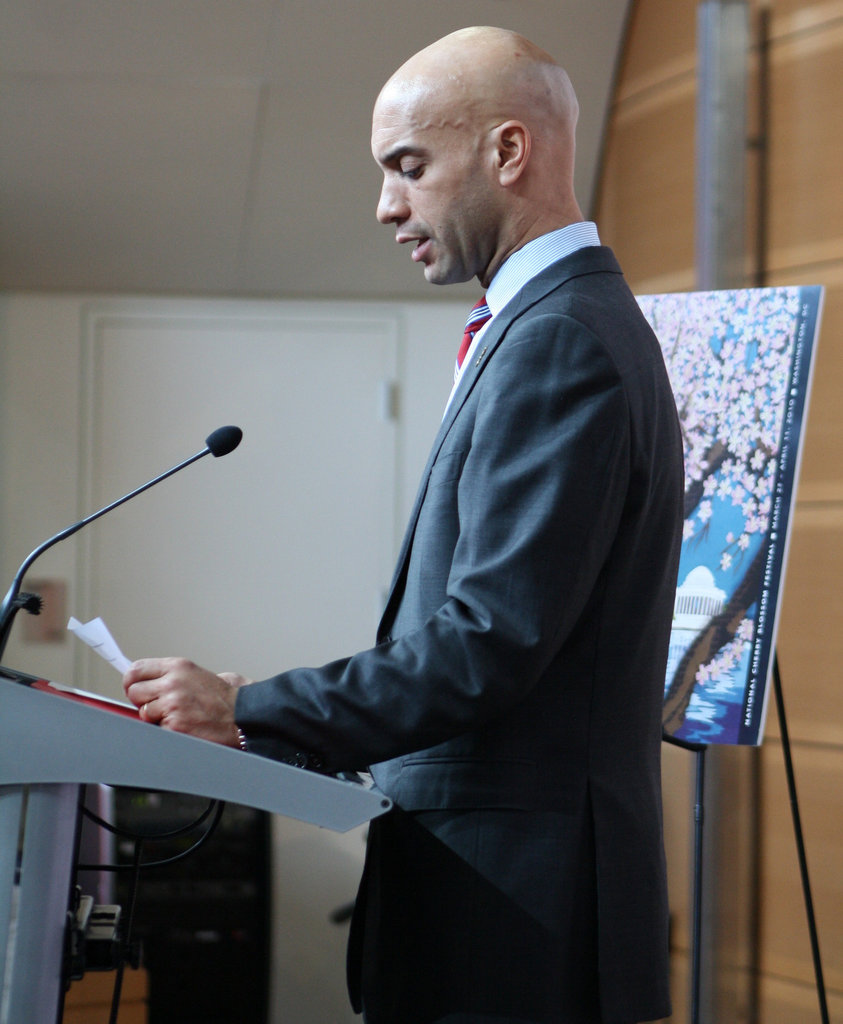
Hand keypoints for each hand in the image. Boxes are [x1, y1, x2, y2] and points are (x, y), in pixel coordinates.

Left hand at [123, 657, 247, 747]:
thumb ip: (170, 675)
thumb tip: (147, 682)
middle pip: (134, 691)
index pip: (136, 669)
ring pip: (143, 712)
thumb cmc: (223, 698)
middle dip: (142, 701)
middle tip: (158, 705)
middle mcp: (172, 682)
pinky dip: (167, 730)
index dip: (132, 681)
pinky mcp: (174, 725)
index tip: (134, 687)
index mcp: (177, 667)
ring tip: (177, 716)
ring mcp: (172, 704)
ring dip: (156, 717)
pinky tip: (183, 726)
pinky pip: (156, 729)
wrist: (241, 716)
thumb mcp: (196, 674)